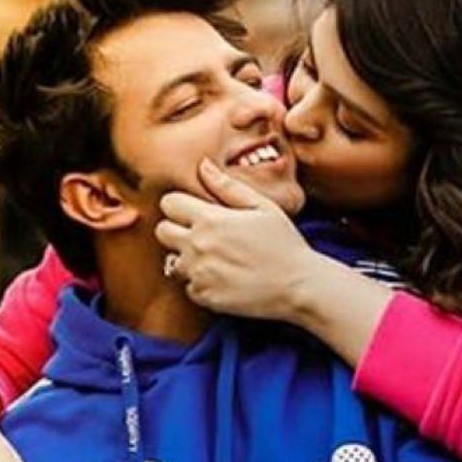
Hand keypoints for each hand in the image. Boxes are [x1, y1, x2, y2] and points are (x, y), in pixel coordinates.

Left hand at [156, 160, 316, 322]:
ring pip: (172, 261)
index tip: (196, 211)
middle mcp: (198, 246)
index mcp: (210, 219)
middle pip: (162, 231)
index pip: (169, 203)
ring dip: (188, 258)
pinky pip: (188, 286)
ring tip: (216, 258)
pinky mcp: (204, 296)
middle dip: (177, 229)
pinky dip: (200, 282)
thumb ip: (228, 186)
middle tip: (203, 234)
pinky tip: (223, 277)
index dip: (181, 205)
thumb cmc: (284, 243)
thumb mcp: (262, 207)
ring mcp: (199, 274)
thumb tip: (203, 165)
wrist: (299, 286)